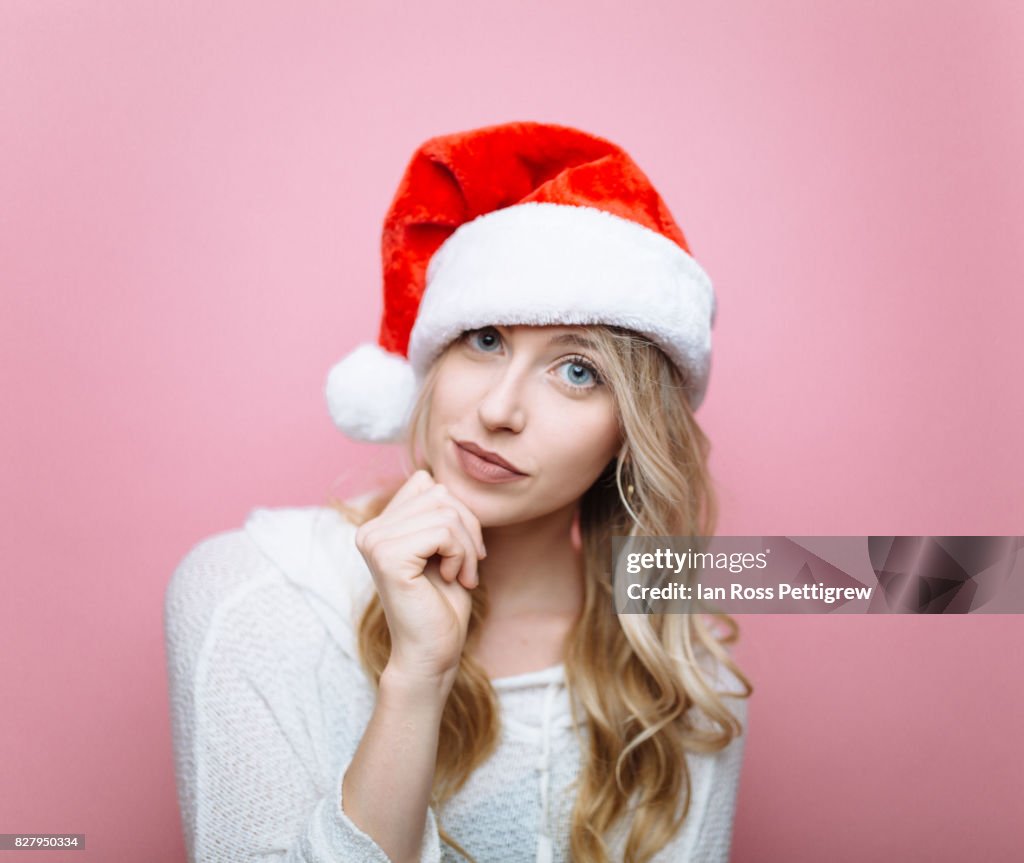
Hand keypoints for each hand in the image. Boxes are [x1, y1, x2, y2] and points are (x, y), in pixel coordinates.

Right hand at [354, 470, 485, 682]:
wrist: (432, 652)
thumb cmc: (442, 603)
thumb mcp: (443, 545)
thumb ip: (435, 510)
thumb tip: (432, 474)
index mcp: (379, 525)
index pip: (428, 484)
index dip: (456, 513)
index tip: (460, 550)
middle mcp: (369, 530)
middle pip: (440, 494)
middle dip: (467, 528)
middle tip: (466, 566)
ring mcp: (374, 542)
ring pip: (446, 512)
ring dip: (466, 546)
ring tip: (460, 575)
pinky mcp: (388, 557)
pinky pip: (443, 532)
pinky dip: (461, 555)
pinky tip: (452, 579)